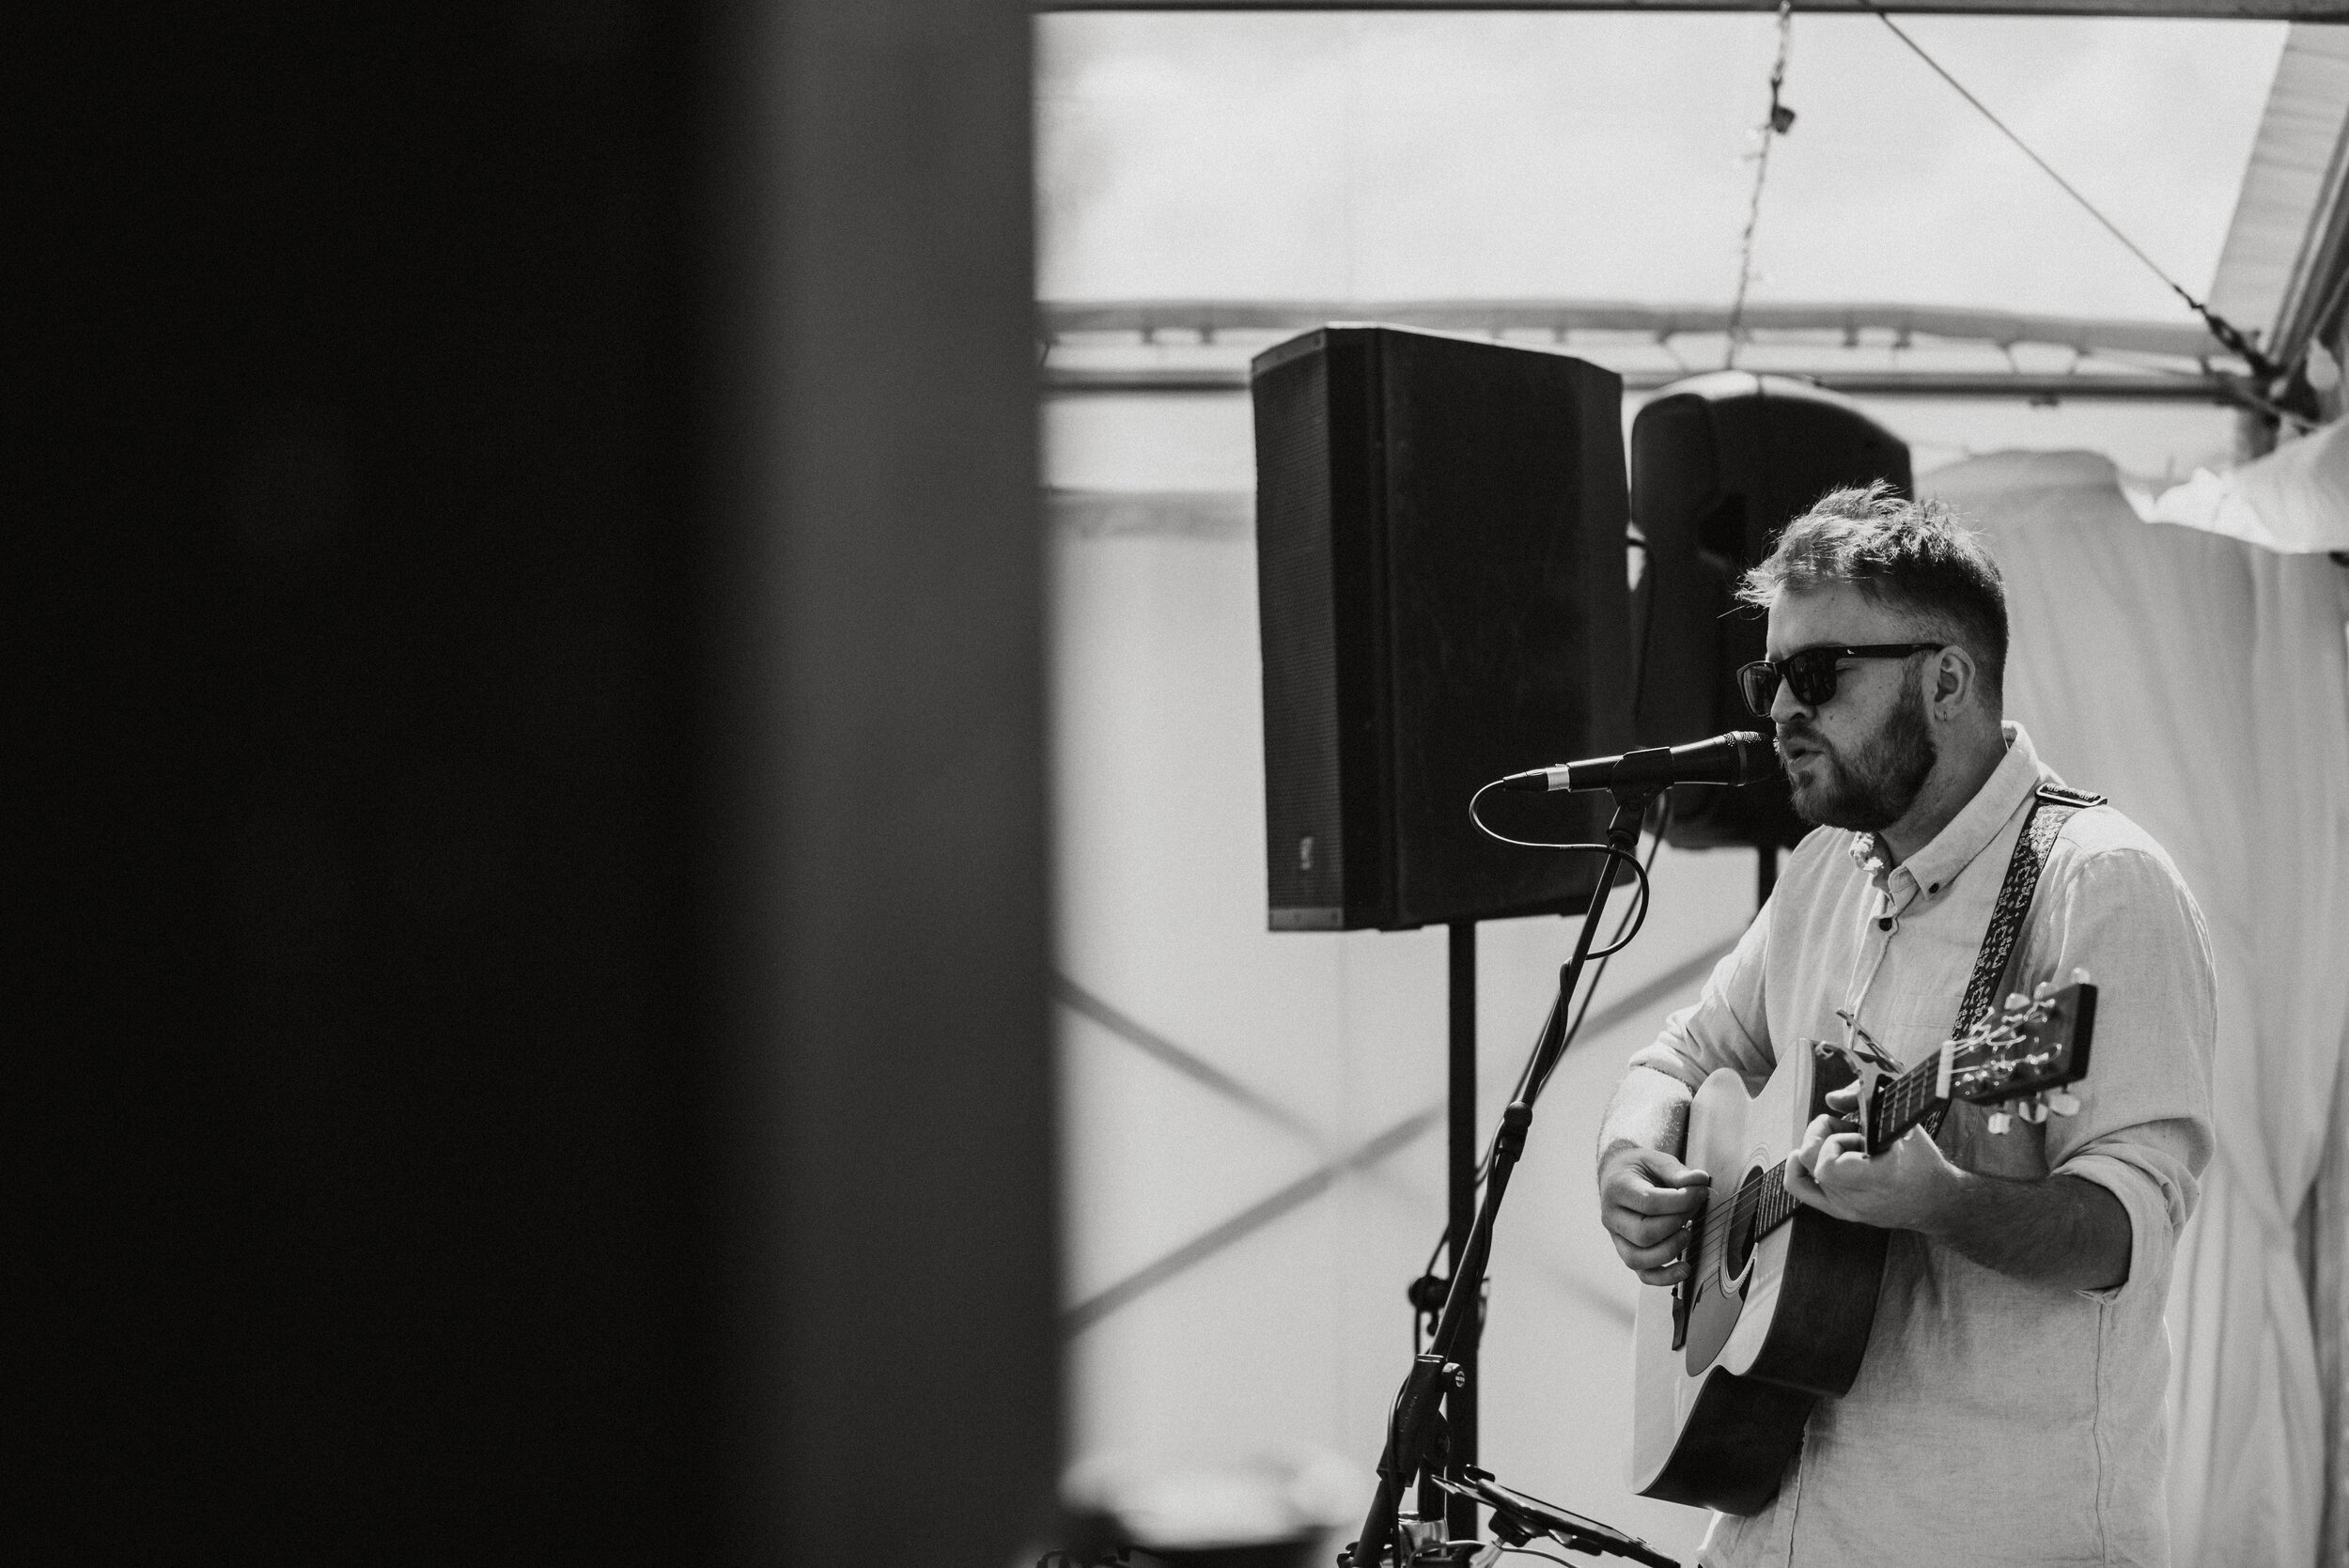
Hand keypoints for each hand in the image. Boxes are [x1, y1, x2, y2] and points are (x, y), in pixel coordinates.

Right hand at [1599, 1146, 1710, 1285]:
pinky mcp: (1627, 1252)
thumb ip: (1677, 1171)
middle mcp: (1611, 1216)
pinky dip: (1665, 1277)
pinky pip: (1642, 1274)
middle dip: (1676, 1225)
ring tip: (1687, 1233)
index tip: (1700, 1192)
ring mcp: (1617, 1238)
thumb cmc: (1639, 1168)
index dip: (1680, 1201)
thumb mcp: (1656, 1160)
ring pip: (1639, 1259)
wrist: (1617, 1175)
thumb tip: (1700, 1181)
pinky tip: (1685, 1269)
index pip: (1648, 1203)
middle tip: (1693, 1211)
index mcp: (1617, 1189)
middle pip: (1644, 1234)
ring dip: (1671, 1250)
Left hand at [1782, 1083, 1958, 1230]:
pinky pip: (1801, 1190)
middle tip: (1844, 1128)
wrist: (1937, 1201)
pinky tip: (1802, 1156)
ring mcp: (1846, 1208)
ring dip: (1818, 1148)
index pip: (1829, 1164)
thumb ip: (1864, 1102)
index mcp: (1877, 1178)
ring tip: (1841, 1143)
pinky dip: (1796, 1169)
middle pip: (1812, 1161)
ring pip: (1805, 1171)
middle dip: (1821, 1135)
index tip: (1856, 1130)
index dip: (1835, 1140)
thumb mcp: (1902, 1123)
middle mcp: (1858, 1198)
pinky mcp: (1840, 1212)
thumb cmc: (1922, 1161)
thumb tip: (1830, 1098)